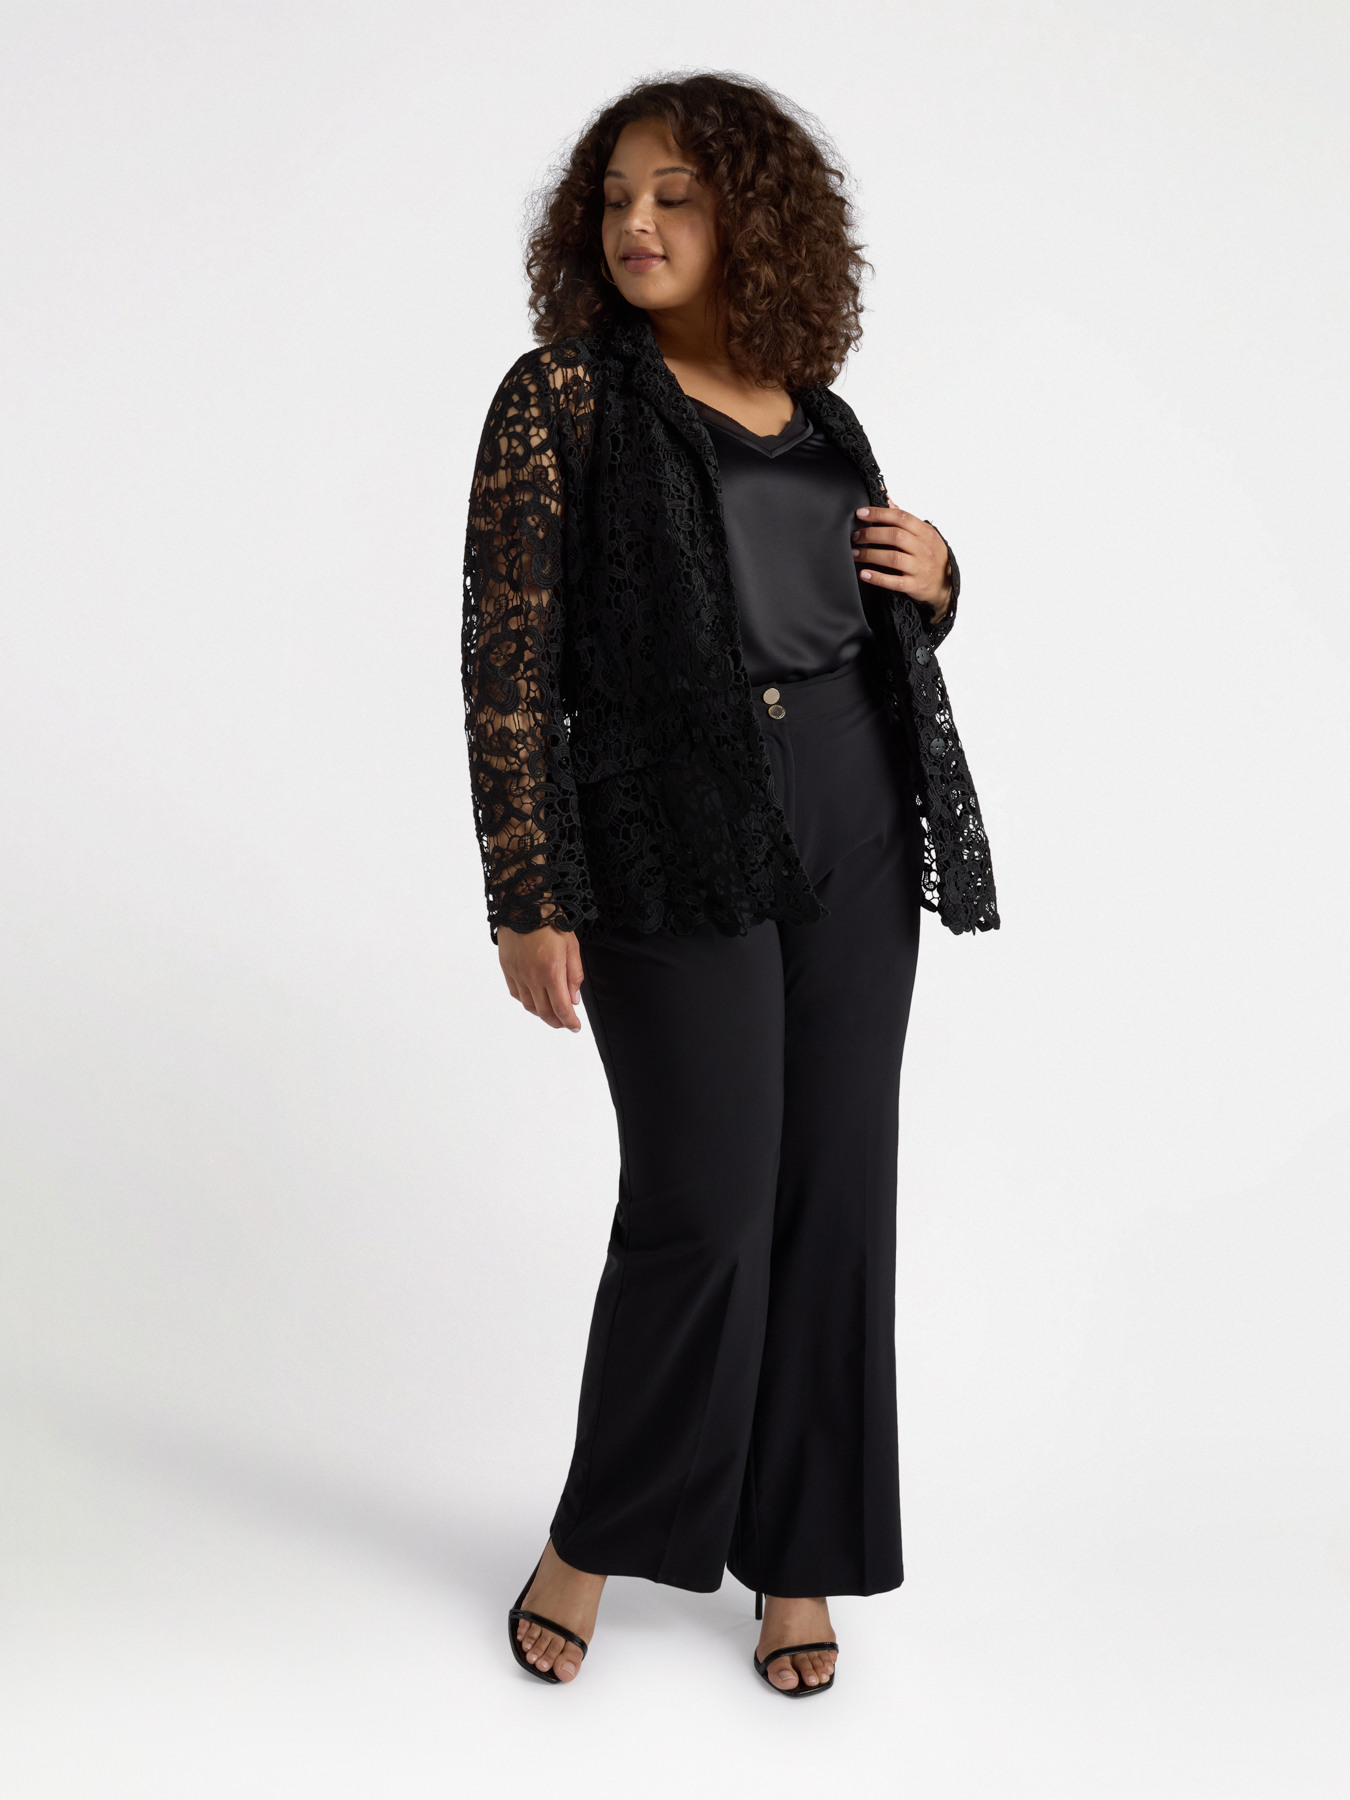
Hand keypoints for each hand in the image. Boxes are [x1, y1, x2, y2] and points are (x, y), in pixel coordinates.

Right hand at [498, 924, 584, 1031]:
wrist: (523, 904)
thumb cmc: (549, 921)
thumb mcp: (572, 946)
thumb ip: (574, 975)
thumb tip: (574, 999)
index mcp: (551, 971)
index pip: (561, 1008)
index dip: (569, 1022)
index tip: (575, 1027)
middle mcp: (532, 976)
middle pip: (544, 1012)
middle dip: (557, 1022)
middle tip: (566, 1023)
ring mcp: (517, 973)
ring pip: (529, 1006)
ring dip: (542, 1014)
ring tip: (552, 1013)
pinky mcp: (507, 968)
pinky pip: (516, 994)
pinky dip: (527, 1002)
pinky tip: (535, 1000)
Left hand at [851, 503, 951, 619]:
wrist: (946, 582)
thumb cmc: (931, 555)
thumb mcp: (923, 534)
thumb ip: (904, 518)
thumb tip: (887, 500)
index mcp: (925, 532)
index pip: (901, 517)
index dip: (879, 514)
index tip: (861, 514)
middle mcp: (923, 548)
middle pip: (895, 536)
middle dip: (871, 534)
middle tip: (856, 537)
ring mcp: (920, 567)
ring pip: (893, 558)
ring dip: (870, 555)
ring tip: (855, 554)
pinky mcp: (915, 585)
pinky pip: (894, 582)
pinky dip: (877, 578)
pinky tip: (864, 574)